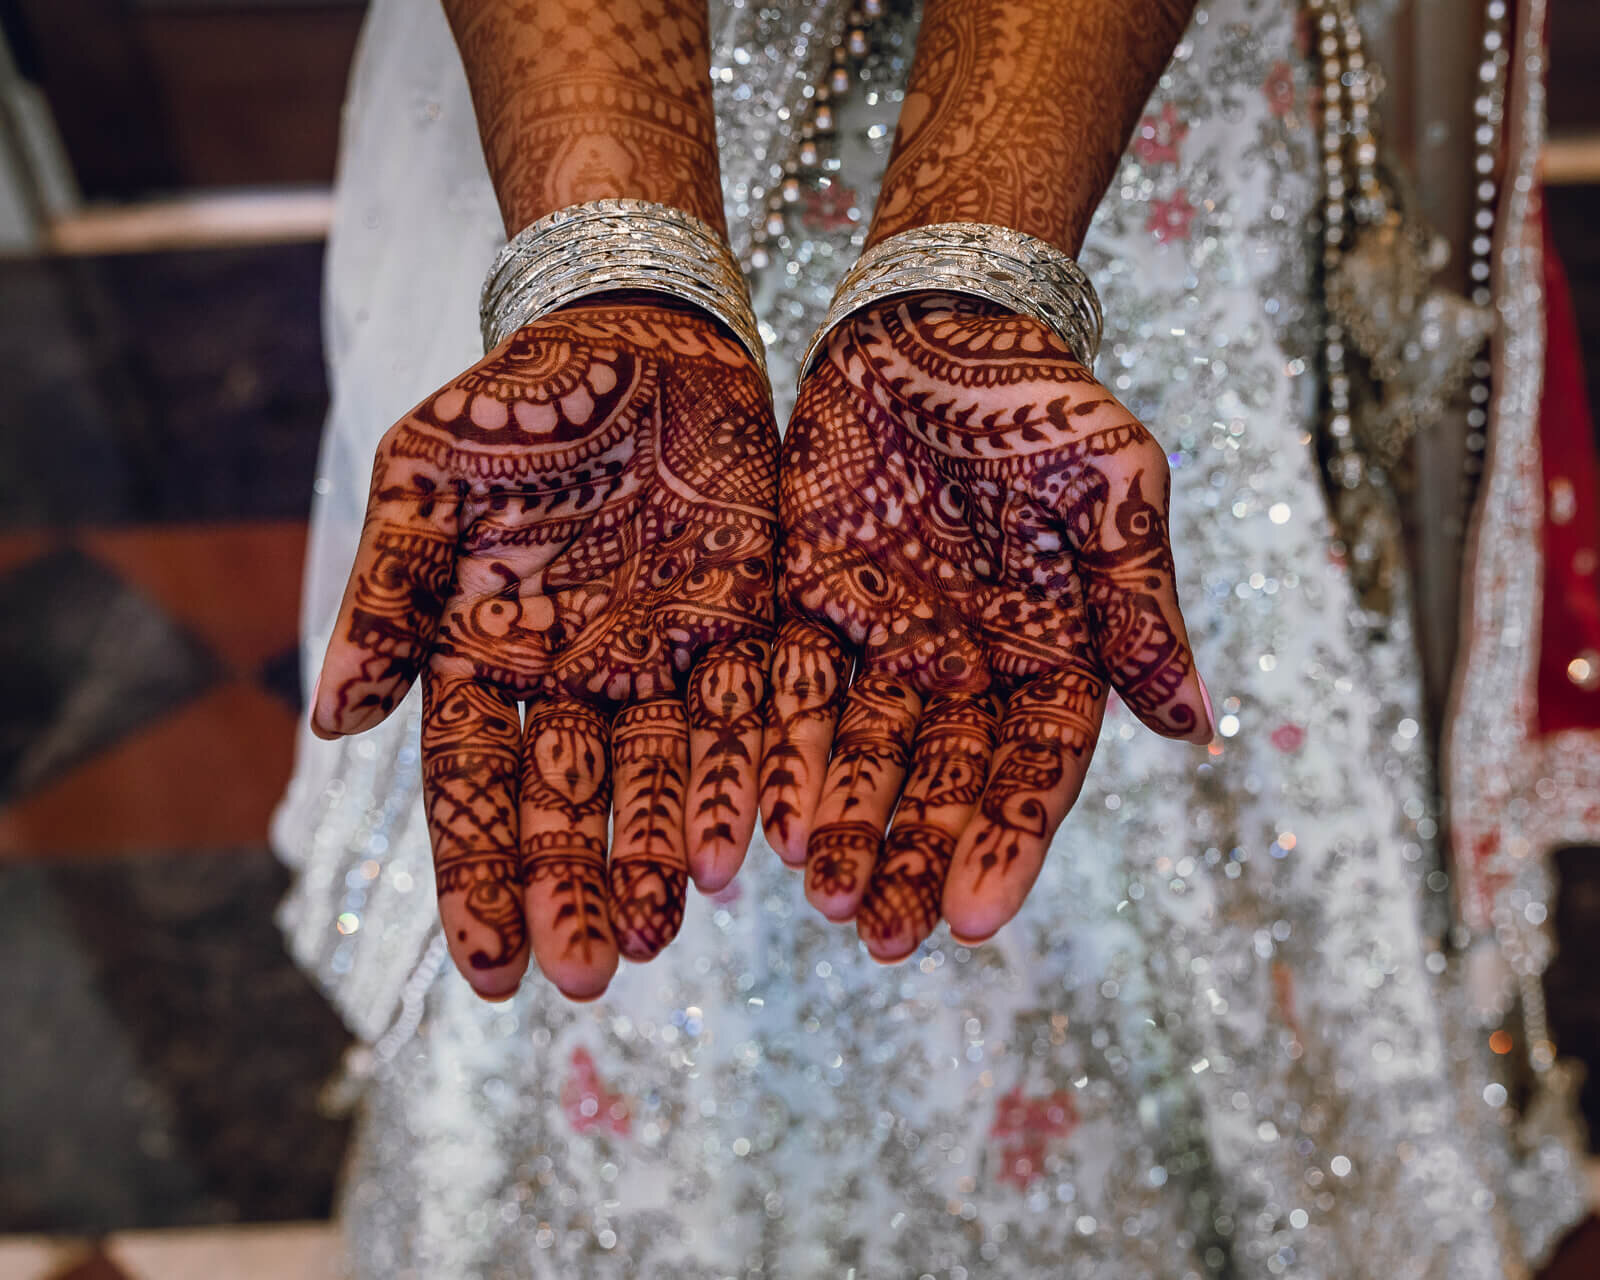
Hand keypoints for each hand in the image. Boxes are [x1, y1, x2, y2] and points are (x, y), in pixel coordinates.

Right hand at [312, 297, 776, 999]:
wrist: (631, 334)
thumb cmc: (509, 405)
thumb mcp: (423, 484)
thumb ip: (384, 596)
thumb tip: (332, 719)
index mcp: (484, 659)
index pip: (473, 789)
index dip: (480, 879)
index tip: (491, 970)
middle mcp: (572, 680)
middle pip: (569, 804)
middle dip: (573, 888)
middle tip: (582, 976)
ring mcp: (660, 659)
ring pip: (659, 777)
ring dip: (656, 853)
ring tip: (657, 931)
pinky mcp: (741, 625)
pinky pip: (748, 713)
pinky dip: (745, 775)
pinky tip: (747, 843)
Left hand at [759, 293, 1210, 959]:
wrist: (934, 318)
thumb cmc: (1040, 397)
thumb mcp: (1111, 484)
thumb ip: (1140, 601)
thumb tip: (1195, 724)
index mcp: (1051, 652)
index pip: (1031, 768)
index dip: (1005, 839)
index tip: (975, 917)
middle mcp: (967, 666)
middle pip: (941, 782)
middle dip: (914, 859)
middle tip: (883, 937)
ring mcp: (885, 641)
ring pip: (863, 753)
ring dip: (844, 824)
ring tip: (821, 895)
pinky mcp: (810, 604)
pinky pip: (794, 690)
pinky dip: (782, 750)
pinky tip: (762, 816)